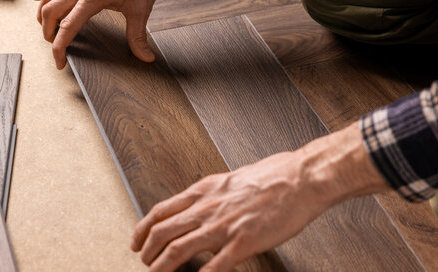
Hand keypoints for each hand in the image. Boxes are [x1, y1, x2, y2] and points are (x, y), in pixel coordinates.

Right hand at [30, 0, 178, 68]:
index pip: (68, 27)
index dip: (60, 47)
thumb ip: (138, 36)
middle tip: (56, 47)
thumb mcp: (141, 9)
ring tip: (47, 30)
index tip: (59, 61)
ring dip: (43, 15)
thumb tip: (145, 57)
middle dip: (48, 33)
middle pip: (50, 12)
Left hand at [130, 123, 387, 271]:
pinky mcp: (243, 242)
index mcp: (204, 190)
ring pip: (178, 250)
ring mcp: (223, 226)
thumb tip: (201, 203)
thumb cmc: (272, 175)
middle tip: (145, 262)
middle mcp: (208, 207)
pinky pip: (214, 267)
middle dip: (147, 251)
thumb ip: (213, 193)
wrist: (300, 178)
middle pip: (163, 233)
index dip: (143, 229)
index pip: (161, 211)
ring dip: (162, 268)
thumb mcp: (232, 178)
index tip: (137, 240)